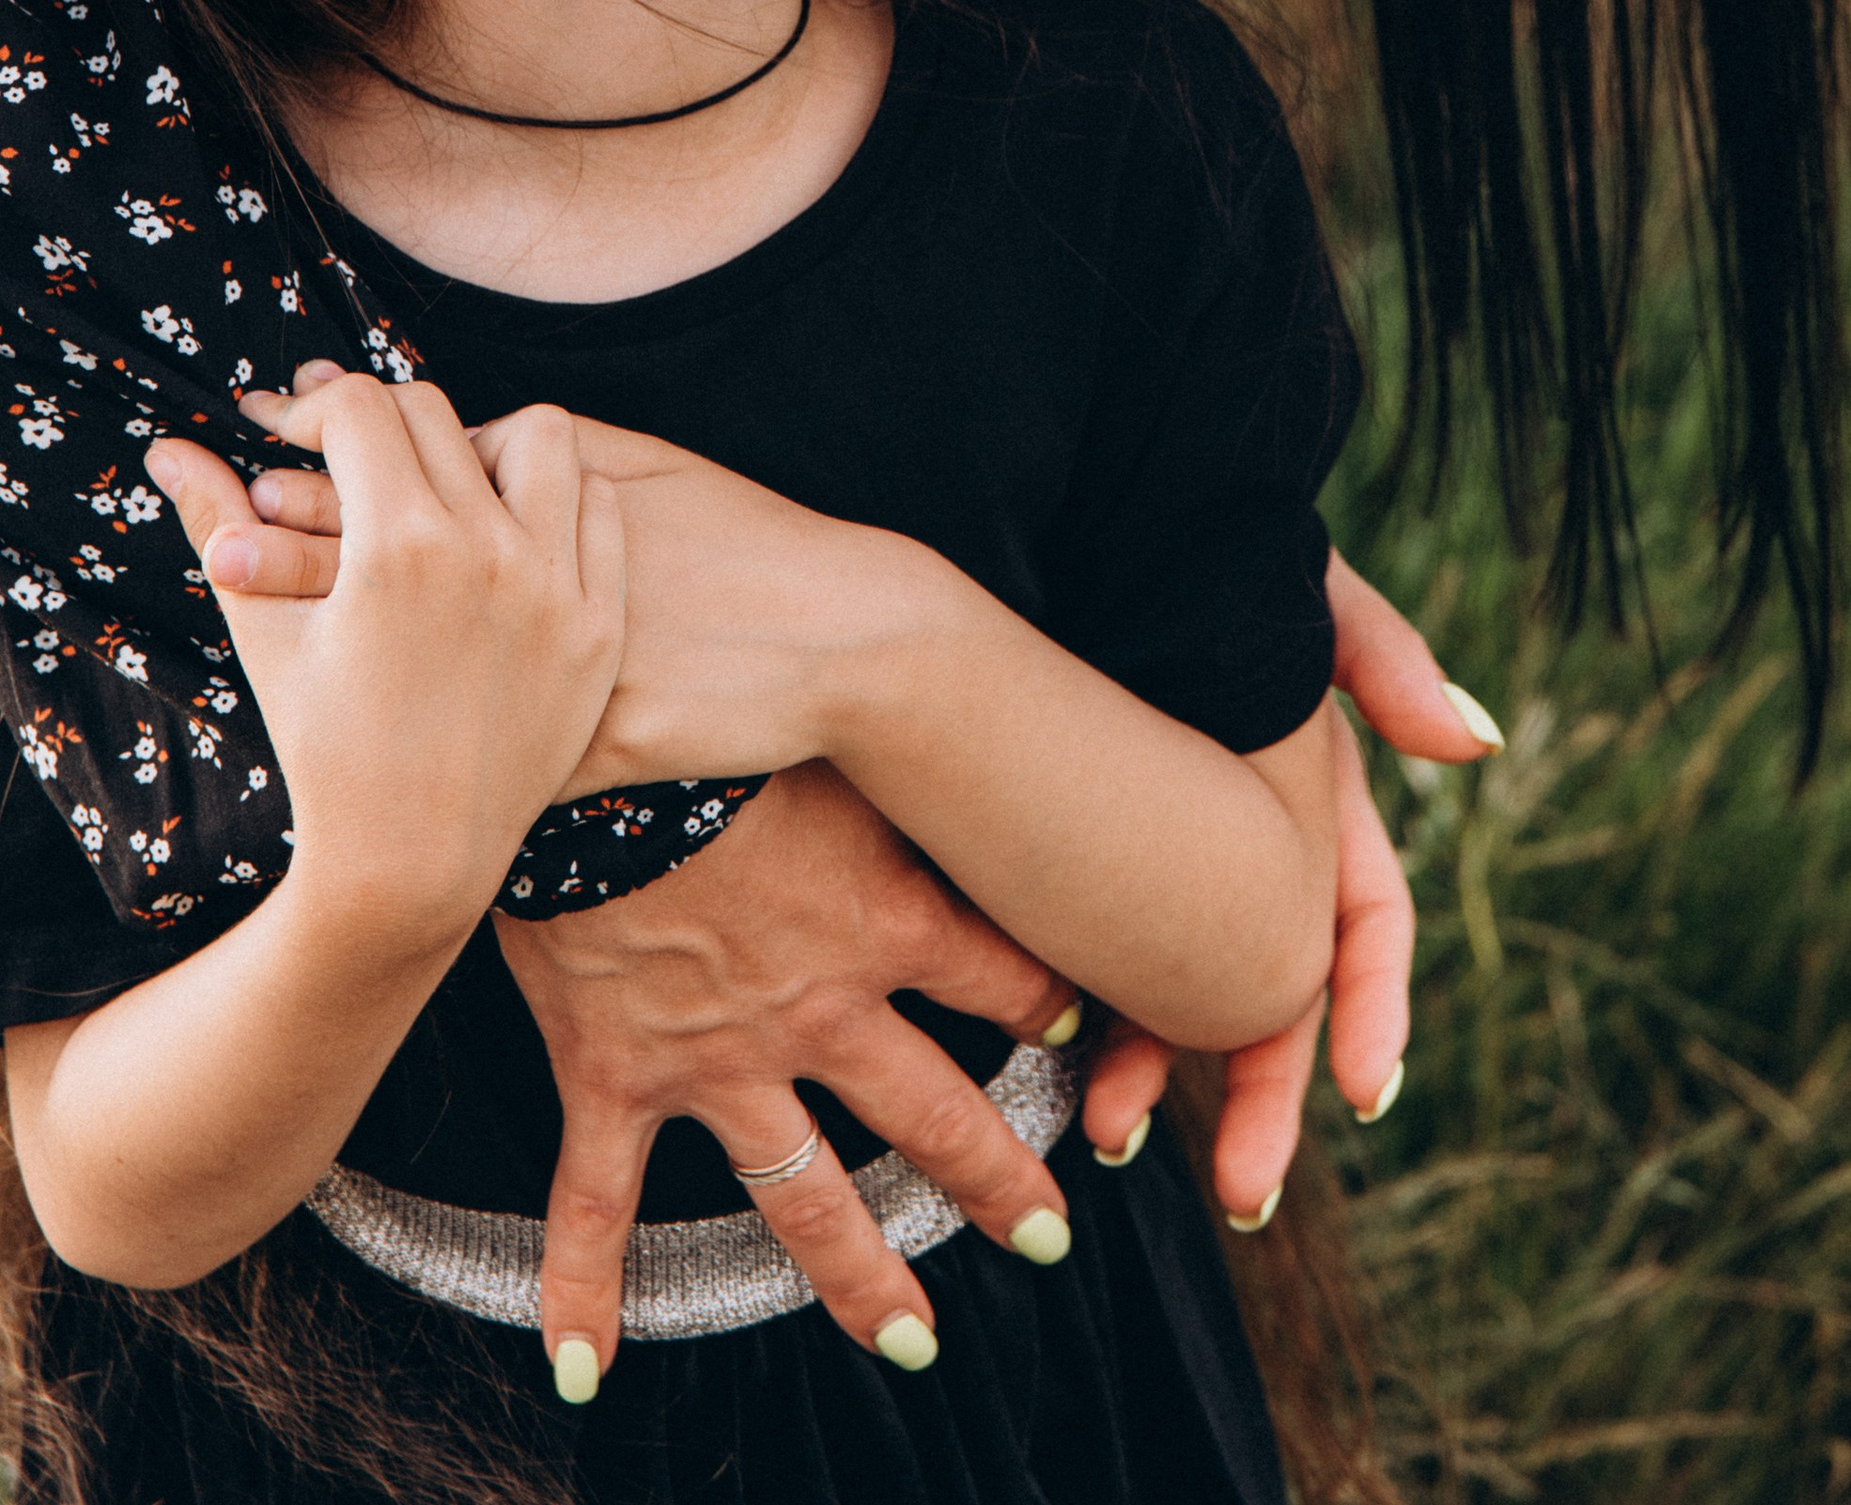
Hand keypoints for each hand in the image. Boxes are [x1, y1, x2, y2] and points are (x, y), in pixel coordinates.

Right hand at [150, 378, 623, 945]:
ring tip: (442, 484)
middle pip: (436, 414)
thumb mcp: (265, 631)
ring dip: (485, 443)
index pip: (362, 409)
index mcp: (397, 547)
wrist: (411, 857)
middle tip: (350, 454)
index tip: (290, 435)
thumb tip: (166, 446)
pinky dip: (558, 500)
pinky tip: (511, 526)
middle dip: (379, 422)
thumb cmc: (323, 747)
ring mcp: (556, 584)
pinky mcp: (599, 620)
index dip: (313, 409)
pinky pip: (599, 507)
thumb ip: (216, 524)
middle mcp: (487, 550)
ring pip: (540, 436)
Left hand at [241, 382, 897, 793]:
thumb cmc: (740, 543)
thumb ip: (556, 450)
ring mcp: (549, 672)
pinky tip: (337, 730)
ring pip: (401, 648)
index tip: (273, 422)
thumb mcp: (647, 471)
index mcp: (549, 506)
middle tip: (220, 512)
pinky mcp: (576, 750)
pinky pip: (474, 746)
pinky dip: (397, 732)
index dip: (331, 439)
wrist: (834, 640)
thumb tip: (478, 428)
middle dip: (291, 522)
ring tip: (231, 568)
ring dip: (308, 613)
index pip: (412, 456)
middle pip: (381, 544)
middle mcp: (535, 584)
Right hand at [497, 759, 1081, 1388]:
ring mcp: (719, 1056)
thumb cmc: (726, 707)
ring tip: (912, 1341)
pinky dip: (583, 1287)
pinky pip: (596, 1202)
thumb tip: (970, 674)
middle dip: (998, 1182)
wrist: (597, 743)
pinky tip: (588, 1363)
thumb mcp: (850, 717)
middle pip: (933, 1116)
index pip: (1003, 976)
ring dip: (862, 1277)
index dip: (1050, 1005)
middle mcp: (819, 1007)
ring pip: (804, 1195)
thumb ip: (912, 734)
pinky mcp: (617, 1073)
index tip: (1079, 1029)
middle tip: (1047, 1236)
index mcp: (884, 917)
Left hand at [1081, 550, 1498, 1220]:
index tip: (1363, 1091)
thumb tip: (1476, 744)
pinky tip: (1051, 1069)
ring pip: (1173, 991)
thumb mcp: (1286, 589)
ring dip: (1158, 1074)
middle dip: (1268, 1099)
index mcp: (1308, 786)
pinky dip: (1083, 1020)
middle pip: (1271, 993)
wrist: (1033, 520)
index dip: (1372, 1008)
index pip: (1363, 921)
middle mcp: (1237, 833)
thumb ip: (1380, 654)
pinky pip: (1087, 956)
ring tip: (1109, 1136)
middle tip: (1247, 1192)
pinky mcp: (1061, 850)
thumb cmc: (1180, 547)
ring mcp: (1148, 848)